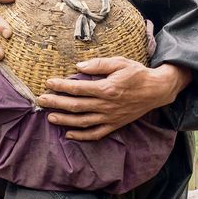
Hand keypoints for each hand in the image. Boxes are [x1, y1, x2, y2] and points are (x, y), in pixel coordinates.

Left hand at [38, 57, 191, 140]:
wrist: (156, 90)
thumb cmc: (137, 74)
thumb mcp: (120, 62)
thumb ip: (98, 64)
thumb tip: (78, 66)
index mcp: (106, 89)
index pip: (77, 88)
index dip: (61, 86)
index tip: (48, 83)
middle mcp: (106, 105)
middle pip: (75, 106)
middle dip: (56, 103)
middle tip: (41, 100)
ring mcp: (110, 118)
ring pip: (82, 122)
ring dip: (64, 120)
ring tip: (50, 117)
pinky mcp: (114, 125)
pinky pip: (95, 134)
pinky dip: (81, 136)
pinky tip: (68, 134)